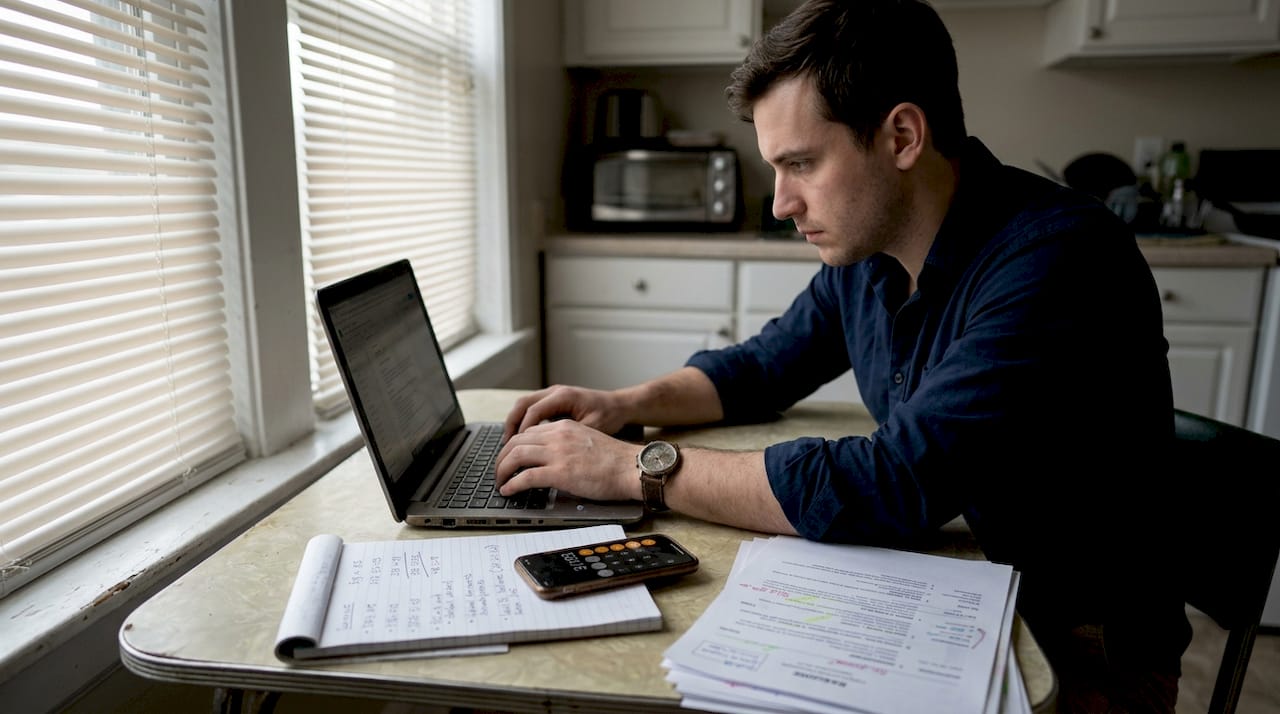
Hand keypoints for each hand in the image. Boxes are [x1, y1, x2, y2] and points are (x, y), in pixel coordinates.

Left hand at [495, 419, 639, 502]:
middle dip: (503, 457)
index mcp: (564, 427)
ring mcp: (557, 453)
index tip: (510, 457)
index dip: (515, 445)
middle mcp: (557, 436)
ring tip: (500, 482)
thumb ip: (567, 446)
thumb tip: (551, 461)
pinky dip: (512, 484)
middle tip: (499, 470)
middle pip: (517, 441)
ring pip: (516, 456)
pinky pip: (525, 477)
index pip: (529, 431)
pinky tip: (508, 491)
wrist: (631, 467)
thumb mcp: (586, 442)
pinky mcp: (559, 472)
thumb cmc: (615, 461)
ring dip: (502, 470)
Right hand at [501, 385, 628, 441]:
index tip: (516, 450)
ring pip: (524, 405)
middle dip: (511, 426)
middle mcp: (555, 392)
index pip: (533, 411)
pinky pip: (532, 409)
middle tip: (505, 447)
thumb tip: (552, 455)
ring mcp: (553, 394)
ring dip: (515, 424)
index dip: (523, 431)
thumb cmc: (610, 416)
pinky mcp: (554, 401)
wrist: (621, 405)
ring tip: (509, 445)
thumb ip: (572, 438)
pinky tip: (523, 440)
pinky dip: (524, 422)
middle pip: (522, 405)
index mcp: (563, 396)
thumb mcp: (593, 428)